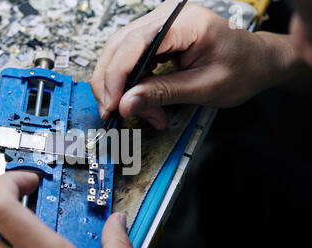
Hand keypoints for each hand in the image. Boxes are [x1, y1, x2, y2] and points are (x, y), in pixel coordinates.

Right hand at [91, 0, 298, 128]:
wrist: (257, 61)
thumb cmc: (242, 69)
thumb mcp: (203, 87)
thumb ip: (162, 93)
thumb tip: (126, 104)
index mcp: (185, 22)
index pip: (134, 44)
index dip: (116, 77)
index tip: (112, 105)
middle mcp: (169, 15)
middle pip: (119, 45)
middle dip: (112, 83)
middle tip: (114, 112)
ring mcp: (162, 22)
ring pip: (120, 51)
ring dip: (119, 84)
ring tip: (132, 109)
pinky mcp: (159, 34)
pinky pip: (130, 54)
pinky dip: (129, 79)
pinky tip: (137, 97)